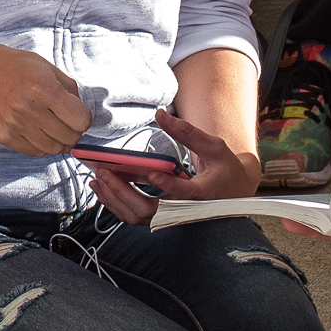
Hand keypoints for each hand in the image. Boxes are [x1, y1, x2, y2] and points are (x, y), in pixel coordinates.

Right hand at [0, 42, 95, 158]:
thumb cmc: (24, 70)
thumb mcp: (52, 71)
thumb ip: (73, 95)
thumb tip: (83, 124)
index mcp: (44, 88)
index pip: (81, 121)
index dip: (84, 118)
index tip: (77, 112)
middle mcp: (28, 108)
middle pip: (70, 137)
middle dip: (74, 131)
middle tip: (65, 121)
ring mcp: (14, 124)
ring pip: (53, 149)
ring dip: (58, 140)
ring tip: (51, 125)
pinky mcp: (4, 136)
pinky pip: (35, 152)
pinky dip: (41, 144)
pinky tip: (35, 128)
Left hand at [84, 103, 256, 222]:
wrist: (232, 191)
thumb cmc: (224, 168)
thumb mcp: (213, 146)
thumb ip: (187, 132)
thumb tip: (160, 114)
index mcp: (204, 192)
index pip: (185, 194)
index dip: (169, 186)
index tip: (153, 175)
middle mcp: (186, 209)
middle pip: (151, 211)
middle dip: (124, 194)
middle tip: (105, 173)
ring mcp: (172, 215)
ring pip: (139, 217)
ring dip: (115, 200)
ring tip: (98, 179)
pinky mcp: (163, 215)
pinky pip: (136, 215)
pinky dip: (117, 203)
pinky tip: (103, 188)